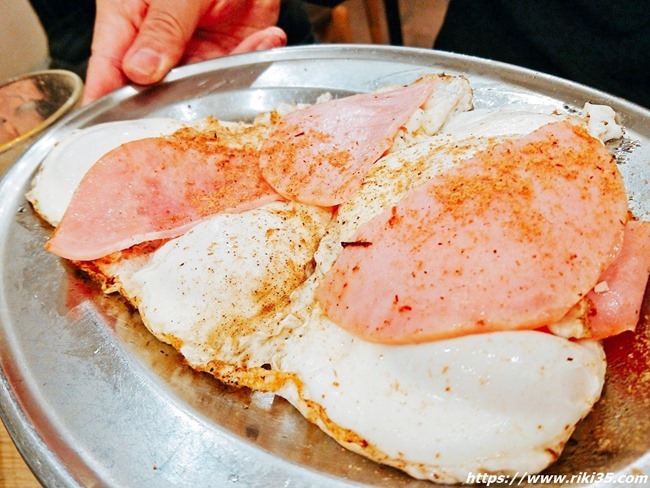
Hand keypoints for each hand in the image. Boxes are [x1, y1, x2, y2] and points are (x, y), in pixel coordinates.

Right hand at [82, 0, 286, 103]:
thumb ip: (161, 28)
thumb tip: (140, 72)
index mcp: (127, 22)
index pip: (108, 73)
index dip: (109, 109)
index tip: (113, 138)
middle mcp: (160, 44)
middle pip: (159, 92)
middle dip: (181, 105)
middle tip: (200, 112)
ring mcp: (197, 51)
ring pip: (207, 86)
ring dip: (232, 75)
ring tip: (246, 51)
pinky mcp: (231, 51)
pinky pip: (242, 67)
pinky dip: (258, 54)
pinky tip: (267, 37)